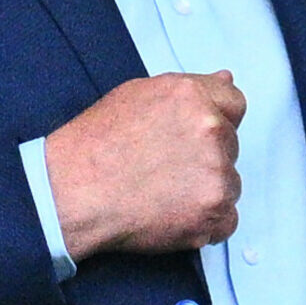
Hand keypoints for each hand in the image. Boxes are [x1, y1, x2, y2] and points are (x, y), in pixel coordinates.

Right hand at [43, 71, 245, 259]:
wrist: (70, 194)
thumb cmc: (94, 147)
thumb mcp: (137, 95)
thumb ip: (191, 88)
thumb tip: (225, 80)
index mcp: (194, 98)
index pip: (235, 105)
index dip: (216, 122)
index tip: (195, 138)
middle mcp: (211, 130)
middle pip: (231, 147)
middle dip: (206, 159)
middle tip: (165, 169)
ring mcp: (215, 172)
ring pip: (230, 184)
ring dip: (206, 192)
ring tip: (163, 194)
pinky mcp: (212, 210)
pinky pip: (227, 221)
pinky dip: (206, 224)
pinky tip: (173, 216)